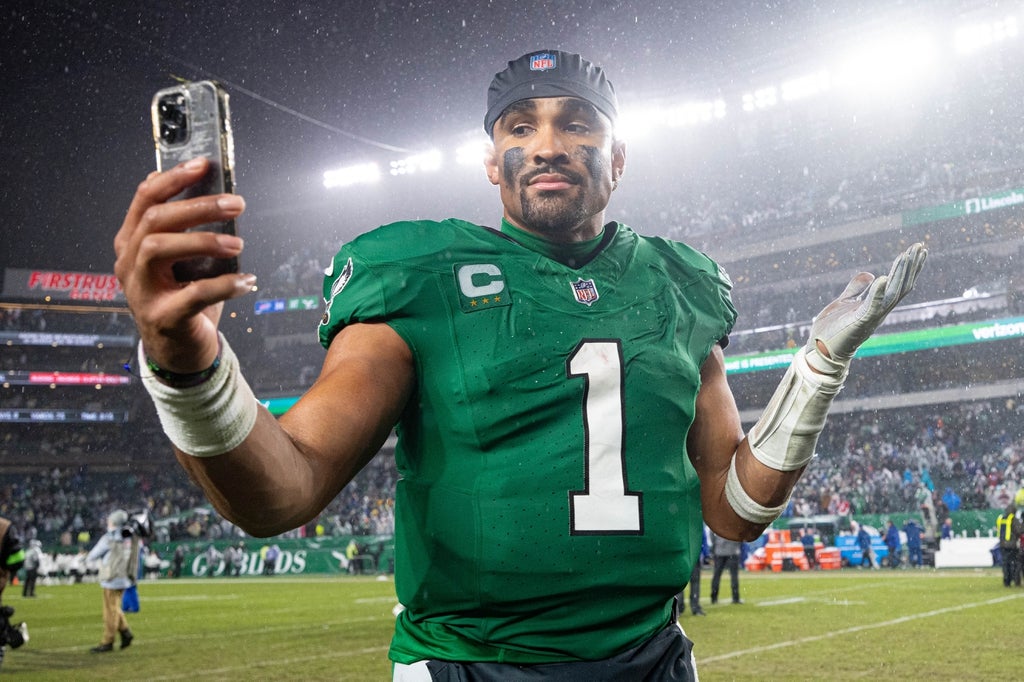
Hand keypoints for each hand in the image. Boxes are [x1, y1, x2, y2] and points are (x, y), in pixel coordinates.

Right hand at [113, 158, 253, 372]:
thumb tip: (212, 192)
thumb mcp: (182, 261)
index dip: (174, 178)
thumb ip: (187, 231)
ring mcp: (141, 291)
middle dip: (197, 206)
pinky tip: (247, 282)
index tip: (204, 164)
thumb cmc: (184, 298)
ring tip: (237, 244)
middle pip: (154, 220)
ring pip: (159, 249)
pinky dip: (224, 285)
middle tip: (236, 204)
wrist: (179, 352)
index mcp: (132, 243)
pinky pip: (193, 294)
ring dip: (203, 240)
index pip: (146, 199)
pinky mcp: (163, 318)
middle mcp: (129, 263)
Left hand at [805, 242, 927, 375]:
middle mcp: (879, 311)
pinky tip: (883, 277)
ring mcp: (871, 317)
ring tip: (907, 255)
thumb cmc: (831, 329)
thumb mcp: (844, 302)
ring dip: (900, 274)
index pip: (898, 283)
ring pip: (892, 293)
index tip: (917, 249)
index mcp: (877, 306)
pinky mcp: (859, 322)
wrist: (819, 350)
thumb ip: (856, 288)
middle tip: (920, 246)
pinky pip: (872, 306)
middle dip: (911, 266)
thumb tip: (870, 274)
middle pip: (901, 286)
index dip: (909, 267)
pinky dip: (877, 292)